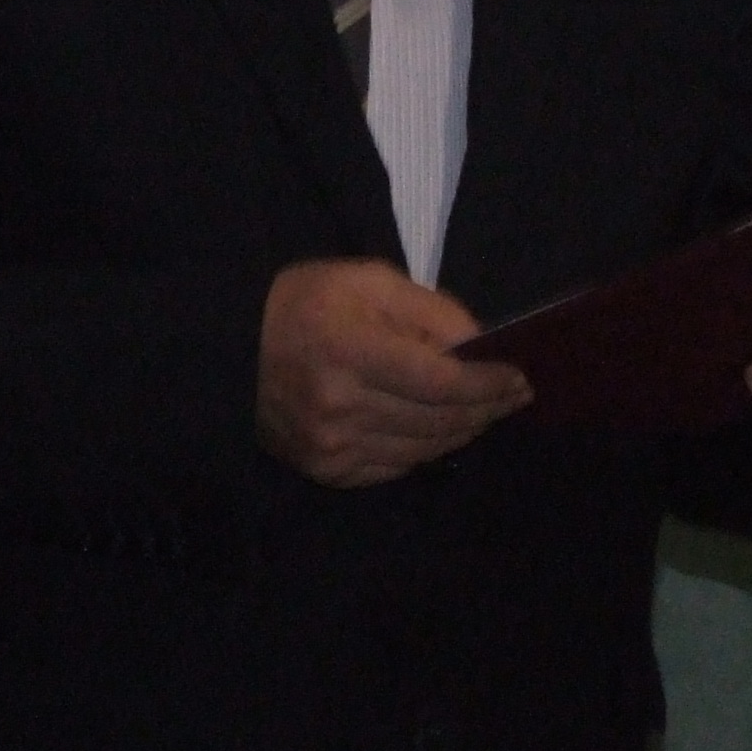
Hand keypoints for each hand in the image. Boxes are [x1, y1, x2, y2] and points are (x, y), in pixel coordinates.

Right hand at [258, 259, 532, 487]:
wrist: (230, 347)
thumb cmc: (305, 302)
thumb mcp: (367, 281)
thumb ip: (429, 310)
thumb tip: (479, 345)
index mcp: (350, 350)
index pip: (442, 381)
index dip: (489, 384)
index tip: (521, 378)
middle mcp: (340, 406)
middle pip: (439, 421)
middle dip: (486, 409)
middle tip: (515, 395)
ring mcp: (330, 446)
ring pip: (424, 451)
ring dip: (462, 432)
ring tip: (485, 412)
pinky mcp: (324, 469)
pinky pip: (395, 468)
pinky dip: (426, 451)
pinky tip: (441, 431)